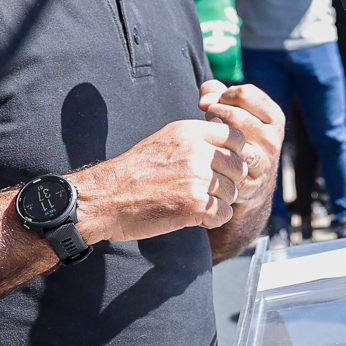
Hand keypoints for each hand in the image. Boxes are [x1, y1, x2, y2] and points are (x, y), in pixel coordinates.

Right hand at [75, 118, 249, 240]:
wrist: (105, 198)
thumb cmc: (134, 172)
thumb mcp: (164, 140)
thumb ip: (196, 136)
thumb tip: (223, 124)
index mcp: (189, 132)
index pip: (237, 136)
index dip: (236, 154)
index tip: (223, 167)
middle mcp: (196, 151)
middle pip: (239, 167)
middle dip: (229, 182)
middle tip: (208, 190)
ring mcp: (197, 178)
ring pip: (233, 193)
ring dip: (218, 202)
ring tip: (195, 203)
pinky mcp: (195, 204)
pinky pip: (224, 214)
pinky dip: (213, 220)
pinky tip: (196, 218)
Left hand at [198, 80, 285, 207]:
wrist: (253, 179)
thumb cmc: (238, 134)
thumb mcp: (235, 108)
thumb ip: (215, 92)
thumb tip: (204, 102)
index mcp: (274, 116)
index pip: (245, 93)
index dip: (224, 96)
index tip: (218, 104)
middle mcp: (273, 138)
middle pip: (236, 116)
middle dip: (214, 114)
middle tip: (209, 120)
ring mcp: (263, 160)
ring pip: (232, 140)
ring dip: (214, 135)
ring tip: (210, 135)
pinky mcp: (250, 180)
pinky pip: (226, 163)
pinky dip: (214, 155)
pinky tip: (210, 153)